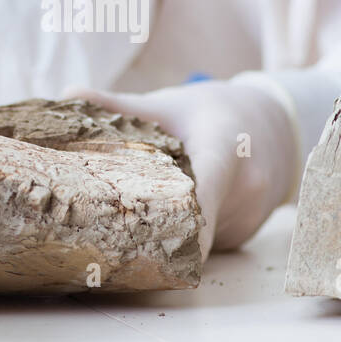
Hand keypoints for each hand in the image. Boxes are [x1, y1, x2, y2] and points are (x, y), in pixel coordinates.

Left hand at [67, 80, 296, 257]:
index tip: (146, 243)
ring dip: (165, 239)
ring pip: (196, 243)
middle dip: (151, 236)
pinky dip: (179, 241)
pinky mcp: (242, 237)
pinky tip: (158, 227)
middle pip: (193, 227)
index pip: (205, 189)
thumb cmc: (214, 112)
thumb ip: (117, 106)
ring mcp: (247, 218)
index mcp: (225, 148)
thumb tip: (66, 94)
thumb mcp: (169, 104)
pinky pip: (204, 247)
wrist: (274, 127)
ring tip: (126, 230)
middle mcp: (245, 189)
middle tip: (102, 240)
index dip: (178, 220)